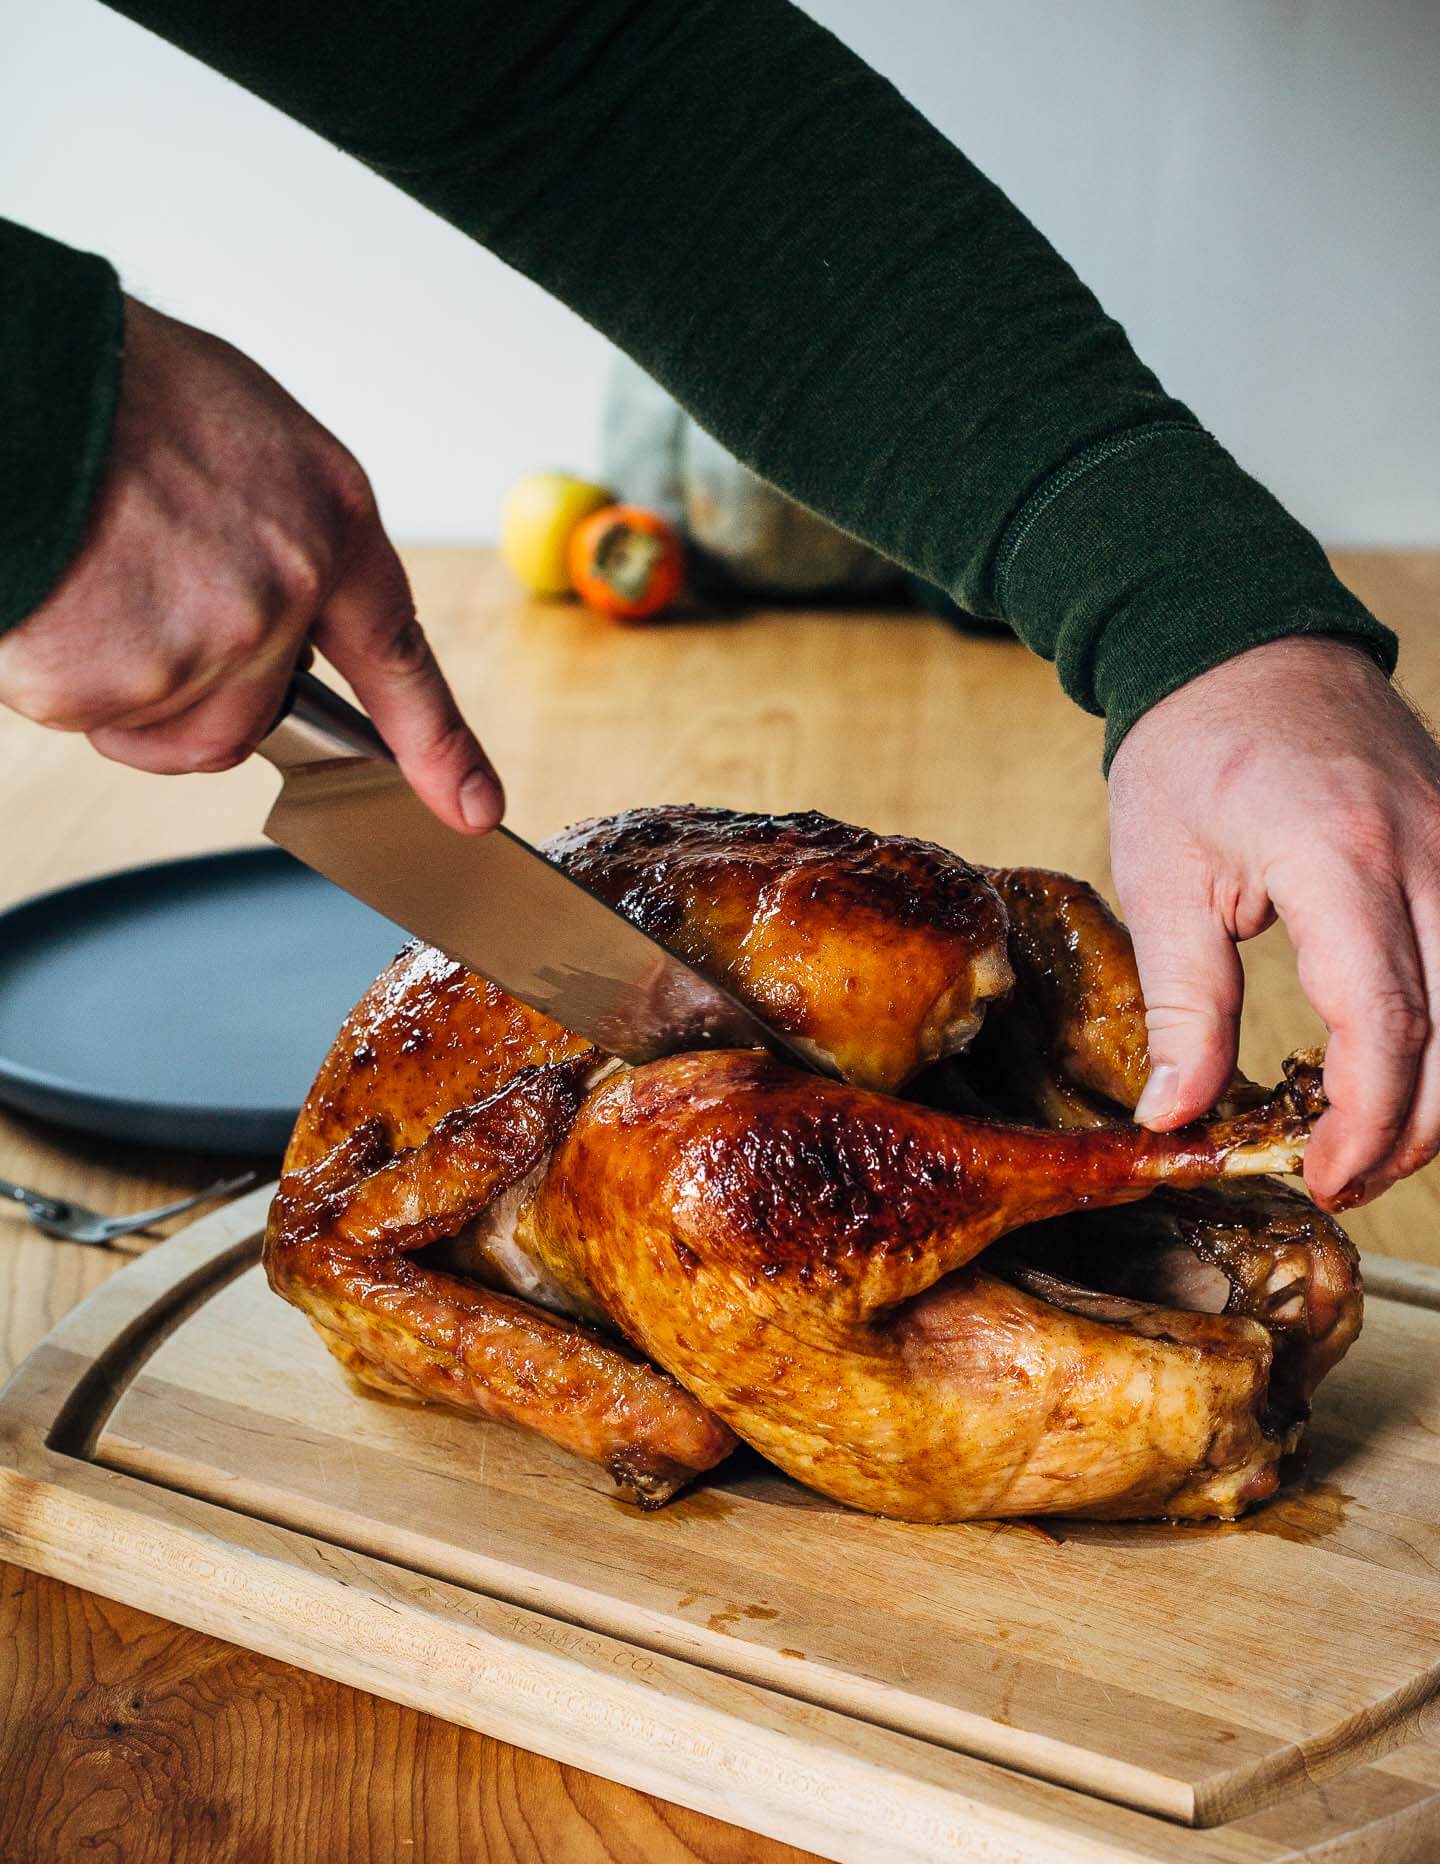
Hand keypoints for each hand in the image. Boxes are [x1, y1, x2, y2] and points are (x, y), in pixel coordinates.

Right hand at [0, 297, 501, 832]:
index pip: (400, 657)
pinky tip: (48, 593)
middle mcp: (281, 596)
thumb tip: (279, 611)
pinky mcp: (108, 685)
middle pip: (249, 715)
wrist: (22, 379)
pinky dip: (54, 670)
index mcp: (326, 521)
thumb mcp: (244, 436)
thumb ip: (283, 537)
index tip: (472, 806)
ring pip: (163, 726)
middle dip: (192, 687)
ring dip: (117, 681)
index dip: (439, 746)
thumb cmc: (116, 388)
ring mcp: (200, 648)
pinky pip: (84, 712)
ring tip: (83, 577)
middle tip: (134, 593)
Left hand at [1108, 634, 1439, 1208]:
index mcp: (1340, 858)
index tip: (1319, 1173)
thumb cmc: (1191, 750)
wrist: (1241, 644)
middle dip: (1411, 1131)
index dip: (1363, 1120)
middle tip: (1343, 1178)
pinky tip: (1402, 1068)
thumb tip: (1177, 1114)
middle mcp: (1428, 853)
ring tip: (1371, 1140)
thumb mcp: (1161, 874)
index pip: (1386, 1022)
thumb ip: (1184, 1003)